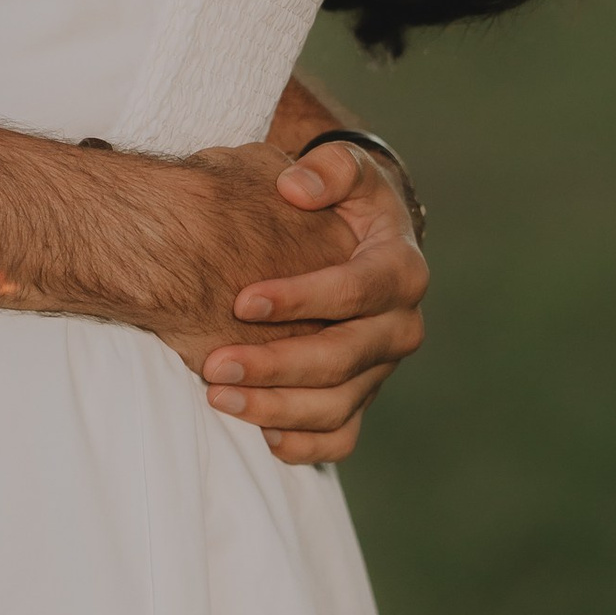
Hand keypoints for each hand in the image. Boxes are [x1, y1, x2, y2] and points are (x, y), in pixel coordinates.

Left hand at [161, 136, 427, 467]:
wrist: (359, 239)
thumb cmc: (342, 200)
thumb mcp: (347, 170)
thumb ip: (328, 168)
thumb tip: (295, 187)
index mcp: (402, 270)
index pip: (356, 291)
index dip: (301, 299)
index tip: (241, 301)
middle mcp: (399, 326)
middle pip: (343, 359)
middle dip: (277, 366)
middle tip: (214, 365)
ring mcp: (380, 368)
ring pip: (337, 406)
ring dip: (276, 410)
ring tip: (215, 397)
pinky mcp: (361, 396)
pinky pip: (340, 438)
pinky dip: (303, 446)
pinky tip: (258, 436)